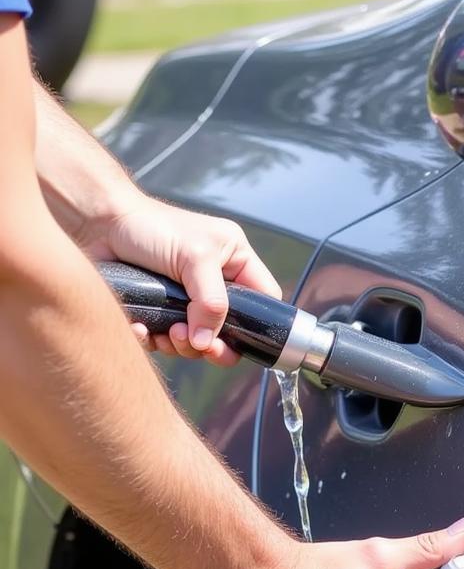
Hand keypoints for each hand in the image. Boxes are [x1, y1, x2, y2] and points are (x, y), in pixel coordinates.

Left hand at [79, 192, 281, 364]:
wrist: (95, 222)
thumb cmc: (150, 227)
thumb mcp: (195, 258)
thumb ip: (210, 302)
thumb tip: (207, 344)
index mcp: (234, 261)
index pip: (264, 299)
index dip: (259, 322)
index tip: (239, 339)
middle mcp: (213, 282)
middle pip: (231, 330)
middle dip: (214, 344)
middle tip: (200, 347)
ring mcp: (184, 299)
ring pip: (196, 340)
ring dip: (182, 345)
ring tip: (166, 332)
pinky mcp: (156, 311)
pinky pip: (163, 340)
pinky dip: (153, 340)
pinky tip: (141, 329)